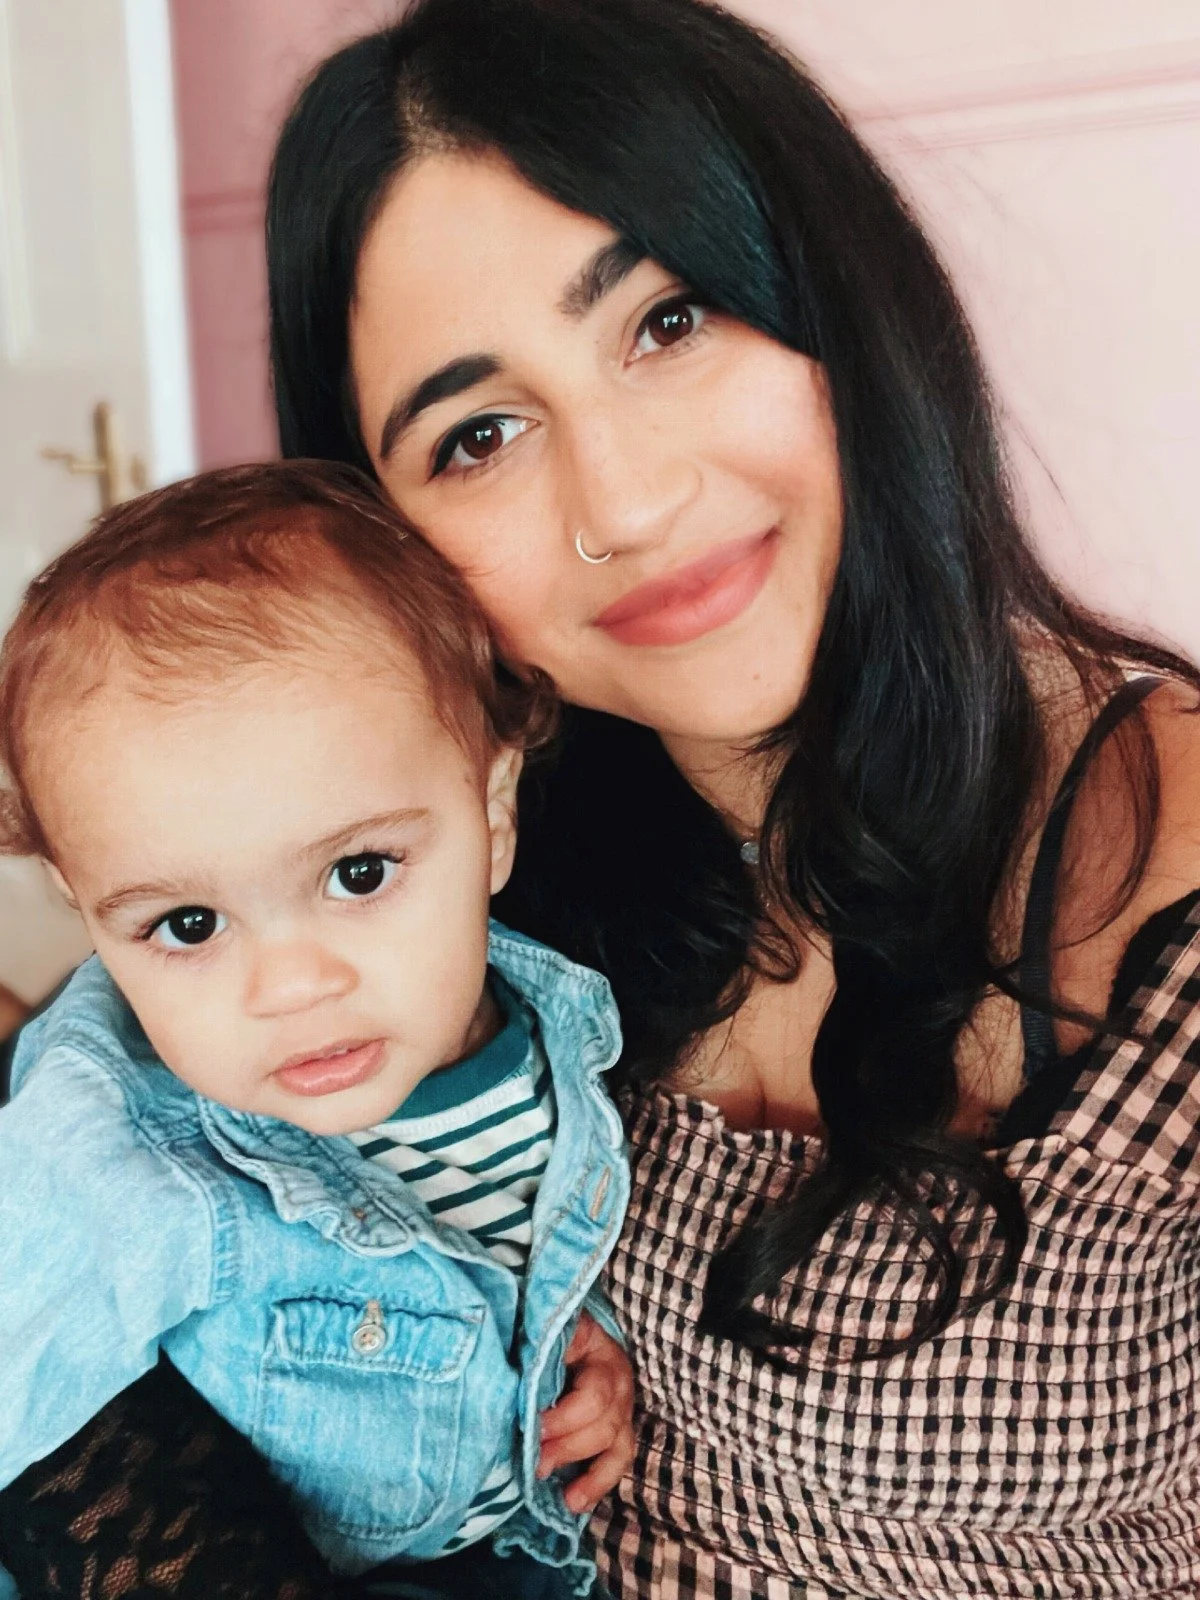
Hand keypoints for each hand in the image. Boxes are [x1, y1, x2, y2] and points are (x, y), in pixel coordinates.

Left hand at [536, 1311, 634, 1513]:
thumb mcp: (531, 1332)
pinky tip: (575, 1502)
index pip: (592, 1390)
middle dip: (568, 1444)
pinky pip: (619, 1459)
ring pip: (616, 1441)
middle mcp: (615, 1373)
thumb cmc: (533, 1330)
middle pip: (605, 1418)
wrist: (550, 1329)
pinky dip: (599, 1483)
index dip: (563, 1416)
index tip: (531, 1429)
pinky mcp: (618, 1427)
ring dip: (587, 1470)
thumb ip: (526, 1357)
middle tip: (535, 1462)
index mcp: (594, 1344)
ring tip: (563, 1494)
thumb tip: (505, 1393)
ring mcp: (621, 1401)